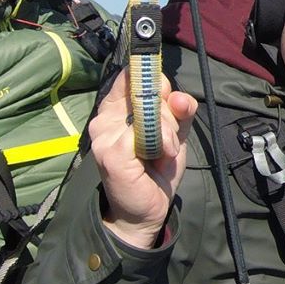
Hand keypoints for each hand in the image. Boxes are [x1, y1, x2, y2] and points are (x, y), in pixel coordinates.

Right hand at [89, 72, 195, 248]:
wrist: (146, 210)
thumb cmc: (157, 168)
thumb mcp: (175, 132)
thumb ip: (180, 111)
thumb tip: (181, 97)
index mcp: (115, 108)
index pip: (132, 74)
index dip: (156, 82)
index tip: (168, 101)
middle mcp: (104, 117)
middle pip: (145, 88)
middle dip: (169, 111)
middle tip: (169, 138)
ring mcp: (103, 134)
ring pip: (146, 108)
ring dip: (167, 129)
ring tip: (165, 151)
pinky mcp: (110, 151)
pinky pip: (143, 130)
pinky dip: (161, 141)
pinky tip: (160, 156)